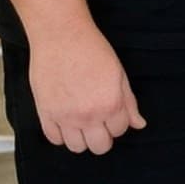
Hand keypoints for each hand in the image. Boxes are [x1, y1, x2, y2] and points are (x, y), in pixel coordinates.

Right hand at [29, 21, 145, 154]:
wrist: (61, 35)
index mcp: (110, 104)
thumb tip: (139, 124)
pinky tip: (65, 120)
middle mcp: (88, 115)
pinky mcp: (45, 113)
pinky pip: (54, 139)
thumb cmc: (91, 49)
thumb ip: (129, 102)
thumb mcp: (119, 73)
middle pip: (100, 147)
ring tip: (81, 122)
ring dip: (81, 138)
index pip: (120, 131)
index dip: (118, 122)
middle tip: (99, 122)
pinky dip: (60, 134)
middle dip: (103, 136)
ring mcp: (65, 116)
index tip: (112, 112)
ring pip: (77, 148)